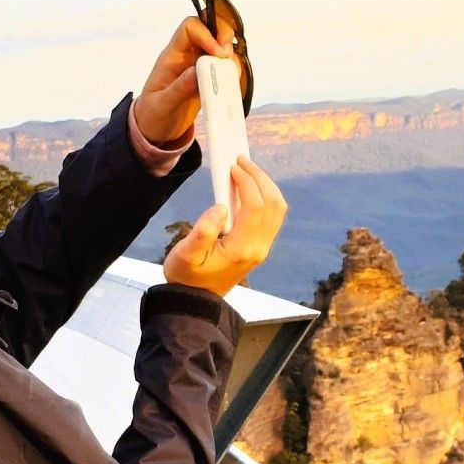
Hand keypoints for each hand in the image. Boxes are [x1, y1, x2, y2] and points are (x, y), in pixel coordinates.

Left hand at [134, 17, 229, 146]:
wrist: (155, 130)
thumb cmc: (152, 115)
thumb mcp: (162, 105)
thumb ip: (179, 88)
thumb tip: (197, 72)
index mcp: (172, 56)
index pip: (190, 28)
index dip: (206, 34)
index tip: (217, 54)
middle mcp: (187, 56)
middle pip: (209, 28)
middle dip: (223, 35)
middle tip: (228, 55)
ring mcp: (198, 67)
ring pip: (220, 46)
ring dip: (230, 54)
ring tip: (231, 72)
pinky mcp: (207, 80)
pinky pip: (223, 67)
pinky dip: (232, 70)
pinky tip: (231, 82)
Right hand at [163, 156, 287, 297]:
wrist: (195, 301)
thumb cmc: (186, 278)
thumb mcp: (186, 255)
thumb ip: (203, 231)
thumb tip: (221, 207)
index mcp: (242, 249)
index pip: (255, 206)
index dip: (247, 181)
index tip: (232, 166)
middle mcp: (258, 249)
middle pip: (273, 204)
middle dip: (260, 177)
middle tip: (241, 161)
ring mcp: (261, 249)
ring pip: (277, 210)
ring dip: (266, 186)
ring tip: (247, 170)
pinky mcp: (258, 248)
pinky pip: (272, 218)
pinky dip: (266, 197)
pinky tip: (250, 188)